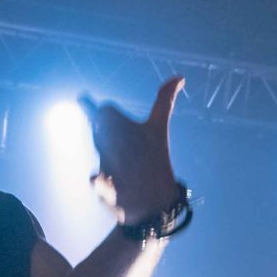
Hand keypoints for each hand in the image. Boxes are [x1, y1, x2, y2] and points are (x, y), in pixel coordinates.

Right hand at [85, 76, 186, 221]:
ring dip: (107, 151)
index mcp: (123, 132)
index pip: (107, 112)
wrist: (151, 199)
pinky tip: (98, 178)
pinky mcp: (106, 190)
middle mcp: (113, 149)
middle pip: (102, 130)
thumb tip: (180, 77)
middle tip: (117, 135)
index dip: (107, 110)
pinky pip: (96, 182)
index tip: (99, 107)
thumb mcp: (157, 129)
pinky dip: (97, 181)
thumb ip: (164, 102)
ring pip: (100, 153)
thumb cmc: (152, 160)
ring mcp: (108, 168)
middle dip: (107, 130)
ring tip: (119, 154)